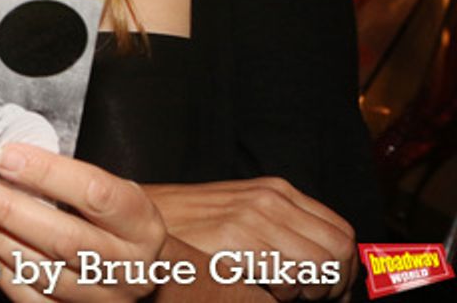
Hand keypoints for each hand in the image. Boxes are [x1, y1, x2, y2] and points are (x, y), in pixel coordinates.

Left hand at [0, 144, 165, 301]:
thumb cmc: (116, 219)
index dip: (48, 173)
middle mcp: (128, 266)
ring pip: (43, 272)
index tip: (5, 156)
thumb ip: (70, 177)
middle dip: (8, 210)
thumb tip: (9, 156)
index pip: (96, 194)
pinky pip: (33, 299)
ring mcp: (104, 298)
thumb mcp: (112, 190)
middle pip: (64, 239)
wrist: (141, 269)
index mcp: (141, 224)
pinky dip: (1, 270)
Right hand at [145, 178, 357, 300]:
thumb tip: (327, 267)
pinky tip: (264, 290)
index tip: (330, 292)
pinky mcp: (236, 236)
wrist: (137, 221)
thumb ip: (282, 231)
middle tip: (312, 299)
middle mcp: (271, 198)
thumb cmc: (188, 228)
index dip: (345, 270)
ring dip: (313, 290)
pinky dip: (288, 292)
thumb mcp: (241, 217)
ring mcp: (254, 215)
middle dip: (337, 284)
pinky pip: (292, 272)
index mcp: (277, 191)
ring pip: (324, 264)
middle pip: (341, 248)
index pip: (342, 232)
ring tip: (284, 294)